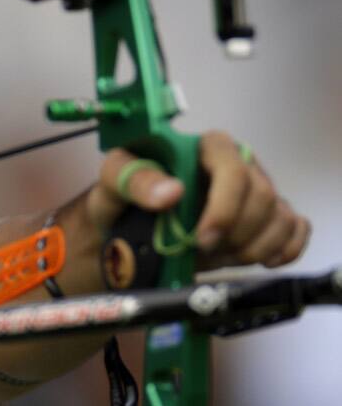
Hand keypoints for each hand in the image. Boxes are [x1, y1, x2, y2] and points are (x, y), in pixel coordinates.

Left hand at [85, 130, 309, 270]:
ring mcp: (256, 190)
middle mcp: (238, 163)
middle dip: (234, 234)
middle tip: (203, 252)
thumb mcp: (113, 182)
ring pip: (280, 216)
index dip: (224, 207)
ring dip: (252, 248)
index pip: (233, 168)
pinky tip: (261, 260)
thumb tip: (172, 192)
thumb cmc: (121, 197)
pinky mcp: (268, 215)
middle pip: (261, 196)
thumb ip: (134, 181)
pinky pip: (296, 228)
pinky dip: (285, 249)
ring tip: (217, 257)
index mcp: (204, 147)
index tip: (201, 238)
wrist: (124, 226)